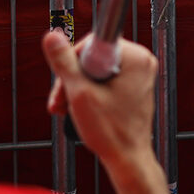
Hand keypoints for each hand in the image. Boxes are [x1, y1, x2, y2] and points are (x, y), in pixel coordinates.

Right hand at [43, 30, 157, 168]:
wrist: (128, 158)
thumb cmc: (111, 131)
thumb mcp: (79, 93)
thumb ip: (65, 63)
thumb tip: (52, 36)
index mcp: (136, 56)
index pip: (91, 43)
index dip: (73, 63)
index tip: (68, 84)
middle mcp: (141, 61)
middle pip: (92, 58)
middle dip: (72, 80)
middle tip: (61, 102)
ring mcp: (138, 74)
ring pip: (94, 72)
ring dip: (76, 89)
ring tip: (66, 109)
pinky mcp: (132, 86)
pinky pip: (104, 81)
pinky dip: (88, 93)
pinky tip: (78, 109)